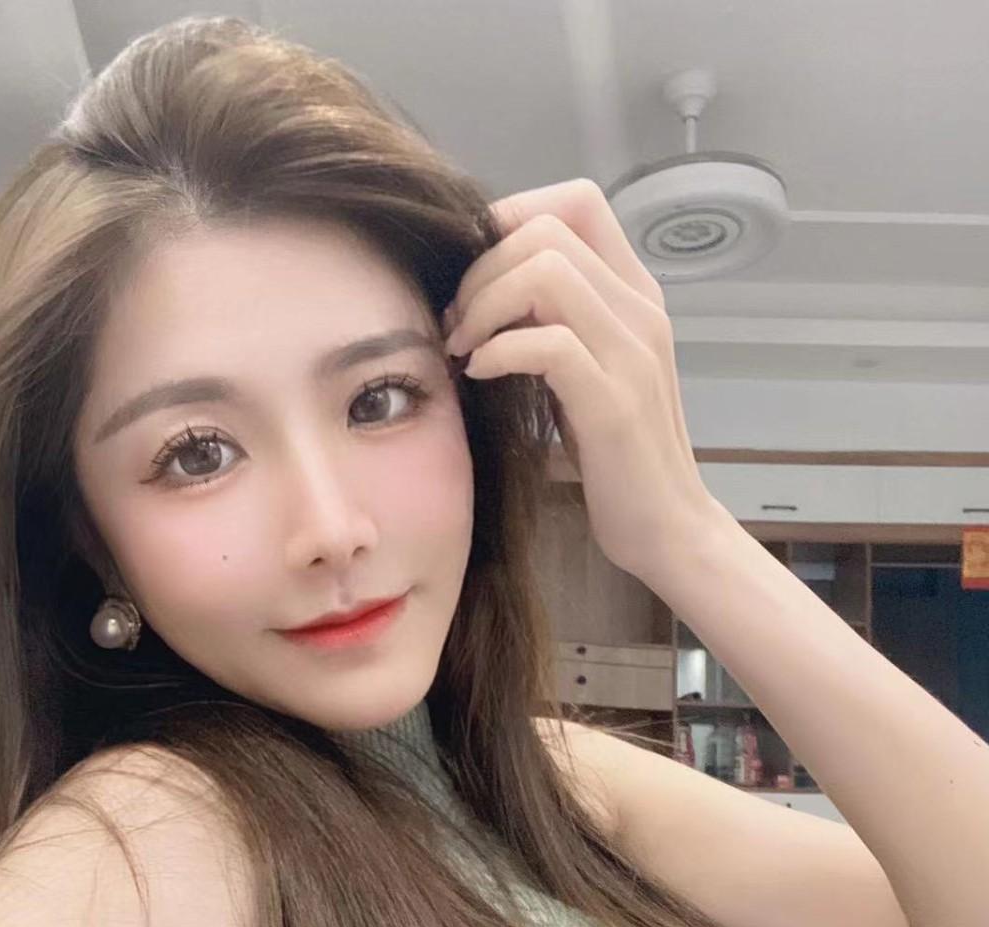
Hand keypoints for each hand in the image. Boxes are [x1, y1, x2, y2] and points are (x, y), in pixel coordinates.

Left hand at [442, 177, 721, 580]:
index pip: (576, 201)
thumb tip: (482, 292)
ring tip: (465, 348)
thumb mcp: (583, 374)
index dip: (510, 216)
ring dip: (484, 304)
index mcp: (634, 295)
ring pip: (546, 271)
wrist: (666, 528)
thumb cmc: (615, 458)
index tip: (473, 275)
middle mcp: (640, 311)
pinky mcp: (615, 402)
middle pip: (547, 229)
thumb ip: (552, 325)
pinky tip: (482, 375)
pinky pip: (548, 342)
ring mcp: (632, 354)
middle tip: (456, 323)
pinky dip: (499, 351)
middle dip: (480, 269)